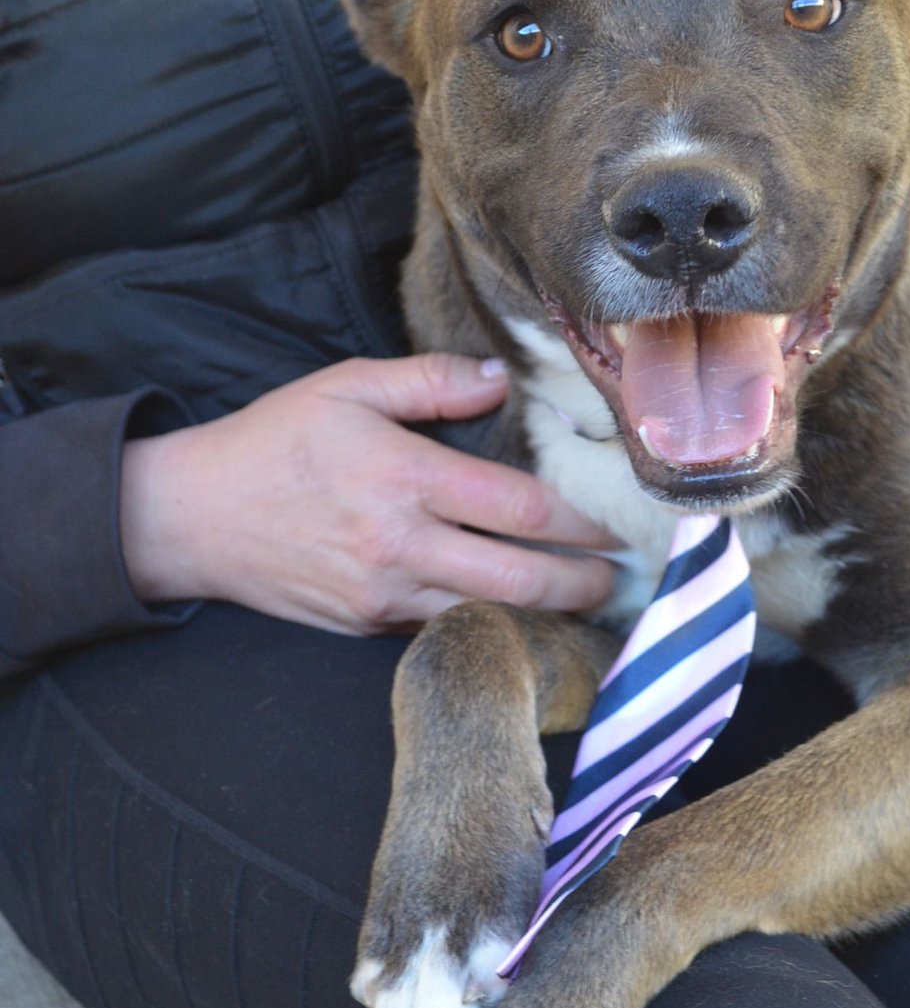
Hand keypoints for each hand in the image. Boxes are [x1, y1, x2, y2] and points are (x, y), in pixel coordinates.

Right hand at [120, 353, 617, 627]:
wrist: (194, 517)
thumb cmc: (275, 443)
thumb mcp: (347, 388)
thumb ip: (430, 380)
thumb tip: (500, 378)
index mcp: (403, 478)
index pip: (518, 508)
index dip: (578, 522)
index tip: (610, 525)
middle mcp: (400, 545)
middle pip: (518, 577)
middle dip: (579, 582)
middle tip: (616, 577)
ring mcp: (384, 595)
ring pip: (487, 615)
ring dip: (542, 614)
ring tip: (584, 602)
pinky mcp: (368, 626)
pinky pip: (442, 629)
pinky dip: (487, 624)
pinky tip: (518, 616)